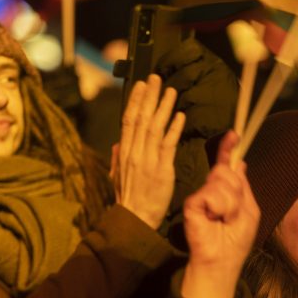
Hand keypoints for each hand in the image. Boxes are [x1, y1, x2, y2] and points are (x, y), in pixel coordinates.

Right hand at [110, 74, 184, 228]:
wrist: (135, 218)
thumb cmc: (128, 198)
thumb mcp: (117, 176)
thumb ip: (118, 158)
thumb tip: (118, 143)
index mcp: (125, 152)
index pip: (129, 120)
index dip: (135, 101)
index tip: (141, 85)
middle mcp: (135, 152)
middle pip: (142, 118)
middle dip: (149, 97)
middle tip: (156, 78)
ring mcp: (148, 160)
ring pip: (155, 127)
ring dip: (163, 107)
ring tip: (171, 91)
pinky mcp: (162, 169)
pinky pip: (168, 145)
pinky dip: (174, 129)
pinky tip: (180, 116)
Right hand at [180, 131, 259, 297]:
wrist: (221, 261)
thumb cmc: (235, 240)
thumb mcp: (248, 210)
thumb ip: (242, 186)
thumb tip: (239, 162)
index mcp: (227, 190)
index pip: (228, 166)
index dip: (228, 150)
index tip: (233, 135)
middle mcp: (213, 189)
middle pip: (227, 171)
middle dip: (236, 191)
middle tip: (232, 214)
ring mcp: (201, 195)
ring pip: (222, 182)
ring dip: (230, 203)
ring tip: (223, 219)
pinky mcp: (192, 203)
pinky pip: (213, 194)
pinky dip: (220, 207)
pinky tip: (214, 219)